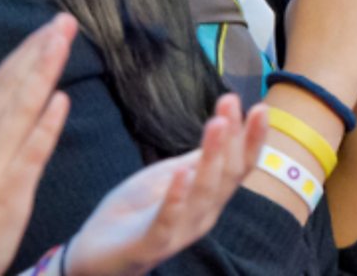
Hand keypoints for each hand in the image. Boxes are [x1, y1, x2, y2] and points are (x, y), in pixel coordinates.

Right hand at [0, 15, 75, 275]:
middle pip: (10, 87)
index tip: (48, 28)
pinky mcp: (9, 190)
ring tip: (62, 42)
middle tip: (64, 21)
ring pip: (20, 110)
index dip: (25, 52)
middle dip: (38, 51)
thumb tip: (14, 94)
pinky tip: (62, 100)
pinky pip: (30, 152)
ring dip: (42, 73)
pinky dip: (45, 125)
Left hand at [64, 96, 267, 275]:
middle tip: (230, 100)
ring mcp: (180, 231)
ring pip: (205, 193)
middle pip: (228, 175)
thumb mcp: (169, 175)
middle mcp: (204, 214)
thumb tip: (225, 125)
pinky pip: (166, 221)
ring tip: (216, 124)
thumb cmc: (135, 212)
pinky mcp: (150, 245)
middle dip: (233, 137)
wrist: (96, 255)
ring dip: (212, 157)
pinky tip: (180, 173)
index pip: (240, 165)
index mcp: (209, 197)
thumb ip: (197, 158)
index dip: (252, 138)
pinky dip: (176, 197)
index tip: (260, 106)